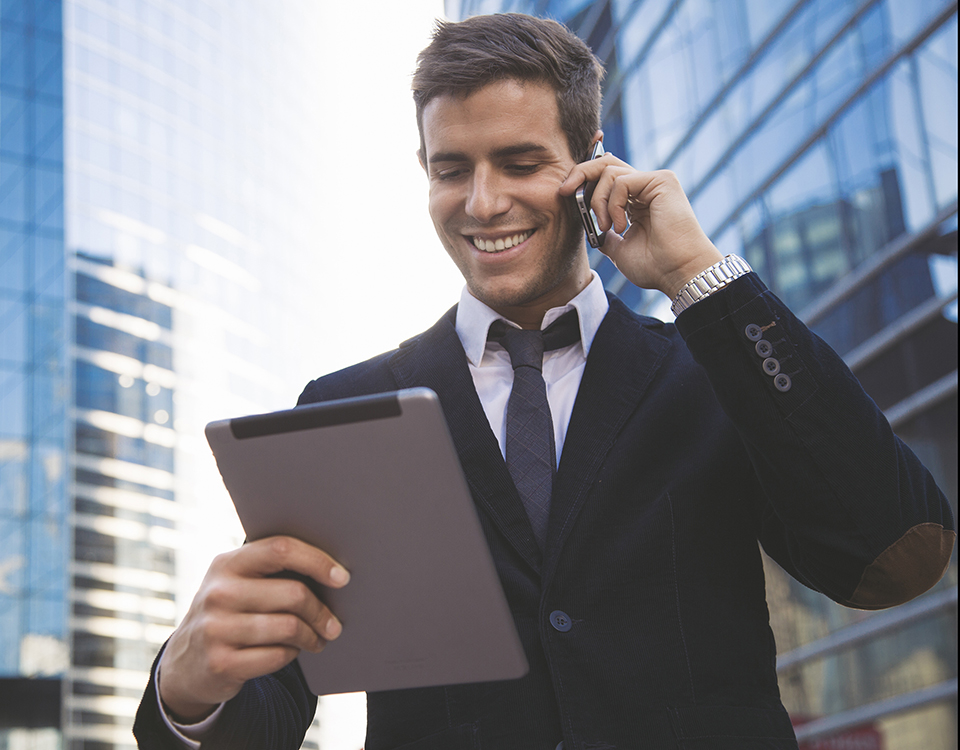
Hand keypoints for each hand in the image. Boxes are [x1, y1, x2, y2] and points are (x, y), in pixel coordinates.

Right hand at [157, 536, 349, 721]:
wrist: (186, 662)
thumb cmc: (230, 613)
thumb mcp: (237, 583)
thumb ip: (271, 570)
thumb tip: (332, 569)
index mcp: (227, 564)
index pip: (281, 549)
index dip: (317, 561)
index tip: (342, 578)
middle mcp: (218, 593)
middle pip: (293, 593)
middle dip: (322, 611)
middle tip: (334, 624)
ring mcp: (216, 629)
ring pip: (289, 627)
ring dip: (311, 636)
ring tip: (318, 639)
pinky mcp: (220, 663)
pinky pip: (277, 656)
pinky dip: (292, 654)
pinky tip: (291, 651)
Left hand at [559, 155, 722, 299]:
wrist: (678, 273)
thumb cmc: (655, 266)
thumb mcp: (619, 249)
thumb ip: (605, 233)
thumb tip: (590, 227)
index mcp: (637, 200)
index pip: (606, 175)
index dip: (584, 175)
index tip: (565, 190)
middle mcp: (646, 186)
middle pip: (605, 163)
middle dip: (580, 174)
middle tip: (565, 192)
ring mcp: (655, 181)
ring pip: (609, 172)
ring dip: (598, 201)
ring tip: (607, 227)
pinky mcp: (662, 181)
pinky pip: (622, 181)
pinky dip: (613, 204)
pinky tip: (621, 226)